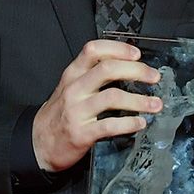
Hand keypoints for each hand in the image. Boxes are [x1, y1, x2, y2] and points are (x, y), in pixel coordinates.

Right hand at [31, 39, 161, 172]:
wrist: (38, 144)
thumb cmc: (59, 114)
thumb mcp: (70, 88)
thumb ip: (92, 76)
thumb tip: (127, 66)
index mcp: (72, 75)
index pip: (93, 50)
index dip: (118, 49)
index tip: (137, 54)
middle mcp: (74, 89)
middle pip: (108, 69)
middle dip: (136, 71)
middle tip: (154, 77)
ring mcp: (76, 111)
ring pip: (113, 97)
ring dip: (139, 100)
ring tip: (155, 104)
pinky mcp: (81, 133)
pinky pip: (109, 125)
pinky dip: (129, 123)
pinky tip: (140, 123)